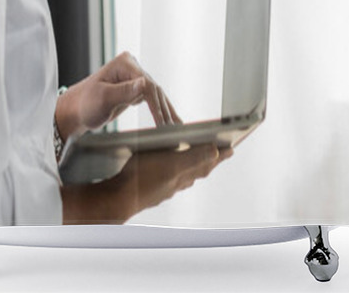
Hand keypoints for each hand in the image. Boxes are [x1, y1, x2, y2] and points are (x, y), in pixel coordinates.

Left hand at [56, 52, 181, 139]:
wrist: (74, 111)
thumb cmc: (85, 104)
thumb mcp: (103, 98)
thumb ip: (124, 91)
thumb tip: (144, 83)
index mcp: (124, 64)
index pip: (147, 84)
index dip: (156, 105)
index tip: (163, 123)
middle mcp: (131, 67)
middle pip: (154, 89)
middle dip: (165, 110)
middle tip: (174, 129)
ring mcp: (133, 78)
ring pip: (156, 94)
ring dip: (166, 111)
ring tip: (178, 127)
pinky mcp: (133, 89)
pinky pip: (151, 99)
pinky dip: (160, 110)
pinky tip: (170, 120)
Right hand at [60, 144, 232, 223]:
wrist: (116, 199)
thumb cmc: (141, 178)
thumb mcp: (170, 163)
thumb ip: (193, 157)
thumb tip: (216, 153)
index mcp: (183, 174)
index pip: (206, 164)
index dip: (219, 156)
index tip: (231, 149)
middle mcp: (175, 183)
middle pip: (197, 170)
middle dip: (209, 160)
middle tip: (220, 154)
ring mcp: (163, 187)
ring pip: (184, 176)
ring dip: (193, 167)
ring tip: (199, 162)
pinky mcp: (150, 188)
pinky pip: (169, 180)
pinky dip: (176, 173)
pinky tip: (170, 172)